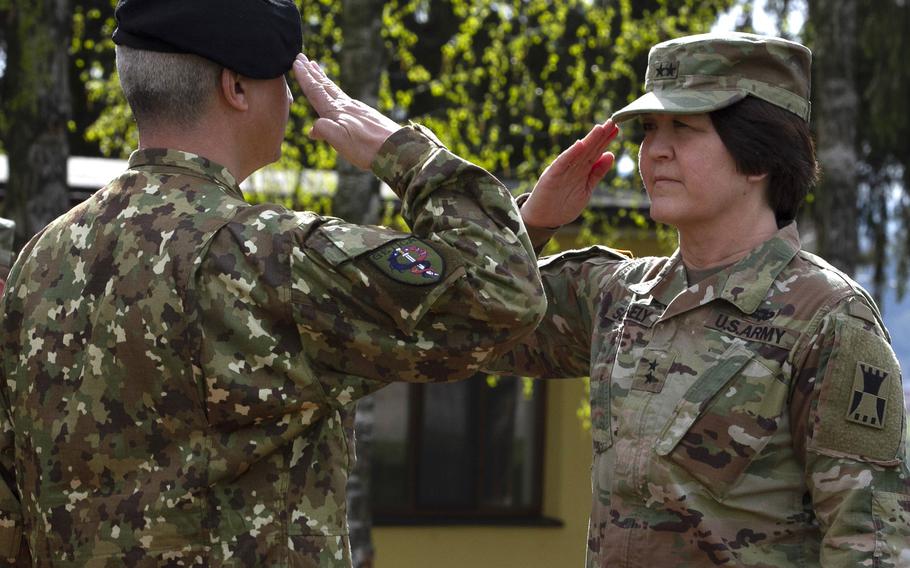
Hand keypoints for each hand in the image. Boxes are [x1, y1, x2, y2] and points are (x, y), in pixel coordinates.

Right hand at [292, 53, 400, 169]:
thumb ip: (324, 130)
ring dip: (324, 79)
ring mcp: (358, 109)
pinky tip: (338, 97)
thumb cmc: (367, 148)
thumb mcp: (340, 141)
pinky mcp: (366, 116)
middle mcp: (346, 106)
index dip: (305, 77)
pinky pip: (345, 98)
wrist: (397, 149)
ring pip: (335, 91)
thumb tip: (313, 129)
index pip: (316, 91)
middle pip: (325, 86)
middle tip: (302, 57)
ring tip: (316, 69)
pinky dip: (336, 92)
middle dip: (312, 72)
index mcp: (337, 111)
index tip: (296, 62)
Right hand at [521, 120, 618, 228]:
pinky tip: (580, 144)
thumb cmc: (563, 205)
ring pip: (578, 153)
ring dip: (589, 140)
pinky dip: (571, 153)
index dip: (605, 141)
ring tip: (600, 128)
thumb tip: (610, 155)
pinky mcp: (551, 176)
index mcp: (581, 170)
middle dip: (600, 136)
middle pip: (589, 149)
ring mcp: (562, 171)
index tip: (616, 128)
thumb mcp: (586, 189)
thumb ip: (597, 173)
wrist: (543, 219)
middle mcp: (572, 167)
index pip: (595, 152)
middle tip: (613, 122)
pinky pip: (562, 163)